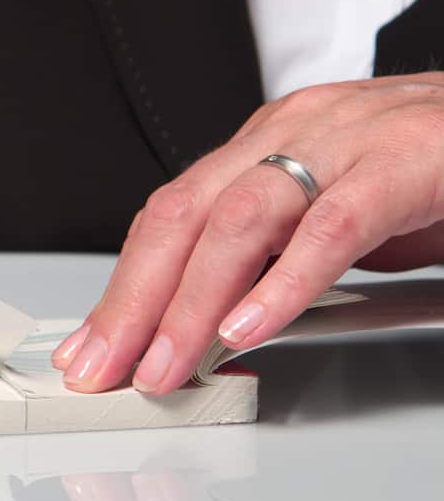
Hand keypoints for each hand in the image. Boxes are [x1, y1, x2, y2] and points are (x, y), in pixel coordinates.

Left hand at [51, 75, 443, 392]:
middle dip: (132, 301)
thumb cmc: (434, 170)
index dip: (122, 285)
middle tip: (102, 369)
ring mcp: (347, 140)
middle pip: (182, 216)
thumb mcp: (338, 217)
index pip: (169, 215)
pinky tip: (247, 329)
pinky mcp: (407, 160)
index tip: (91, 347)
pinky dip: (284, 284)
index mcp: (267, 142)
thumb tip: (213, 322)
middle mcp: (292, 131)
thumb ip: (276, 259)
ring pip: (240, 221)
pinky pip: (332, 227)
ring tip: (164, 365)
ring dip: (191, 304)